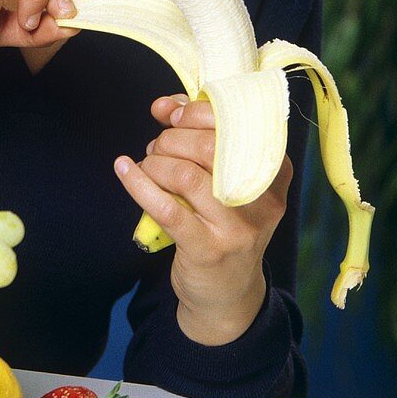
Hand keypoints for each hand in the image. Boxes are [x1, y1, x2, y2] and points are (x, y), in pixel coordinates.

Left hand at [114, 94, 291, 344]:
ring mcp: (237, 226)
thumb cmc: (222, 221)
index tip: (172, 115)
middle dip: (172, 138)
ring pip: (185, 175)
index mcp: (272, 170)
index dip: (195, 112)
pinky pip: (166, 208)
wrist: (227, 292)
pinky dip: (138, 183)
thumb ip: (198, 134)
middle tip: (158, 147)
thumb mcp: (223, 178)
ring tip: (149, 166)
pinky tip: (124, 169)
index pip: (236, 123)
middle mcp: (261, 197)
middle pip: (208, 147)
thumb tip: (166, 105)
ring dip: (155, 162)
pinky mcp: (208, 249)